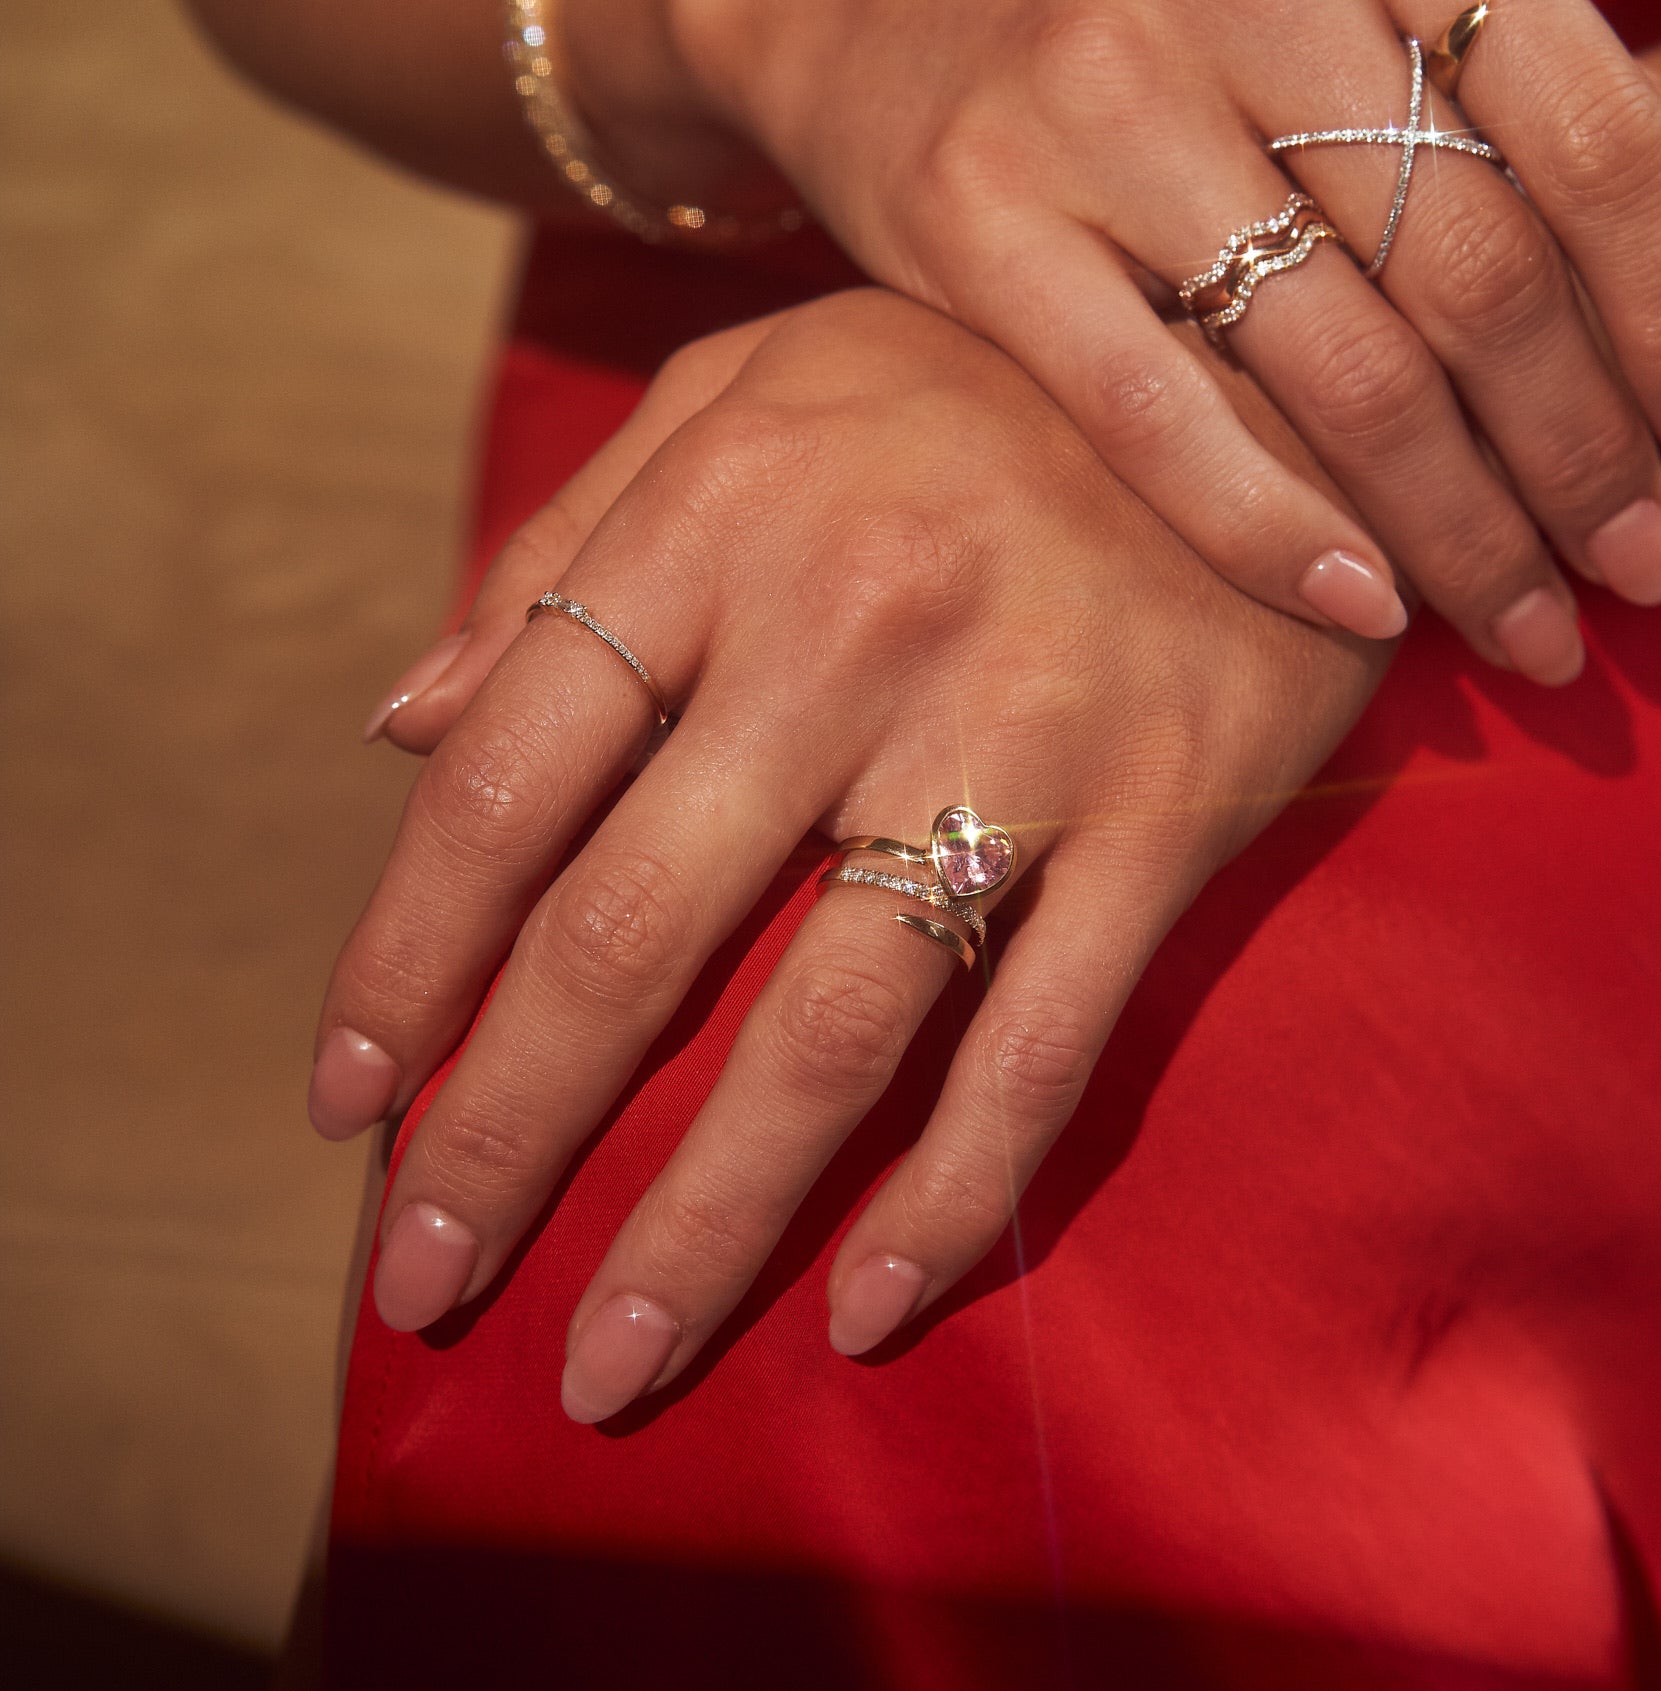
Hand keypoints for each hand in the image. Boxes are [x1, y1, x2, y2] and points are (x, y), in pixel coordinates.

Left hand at [310, 291, 1388, 1416]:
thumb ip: (567, 547)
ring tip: (610, 1363)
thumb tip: (401, 729)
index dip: (408, 964)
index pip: (509, 784)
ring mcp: (1021, 728)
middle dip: (510, 1136)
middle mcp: (850, 627)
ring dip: (703, 1222)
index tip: (348, 1107)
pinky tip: (867, 1313)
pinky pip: (1041, 1046)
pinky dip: (953, 1197)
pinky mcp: (1175, 811)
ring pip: (827, 1031)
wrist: (1280, 327)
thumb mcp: (747, 391)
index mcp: (718, 517)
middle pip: (632, 936)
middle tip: (423, 1282)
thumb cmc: (977, 375)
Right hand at [629, 0, 1660, 682]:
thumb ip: (1562, 85)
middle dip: (1586, 451)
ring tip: (1534, 621)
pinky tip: (1369, 609)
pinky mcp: (968, 209)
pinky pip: (1160, 418)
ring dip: (1464, 527)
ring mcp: (1085, 81)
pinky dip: (1278, 532)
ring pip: (1336, 364)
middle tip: (1641, 574)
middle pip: (1476, 263)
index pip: (1591, 121)